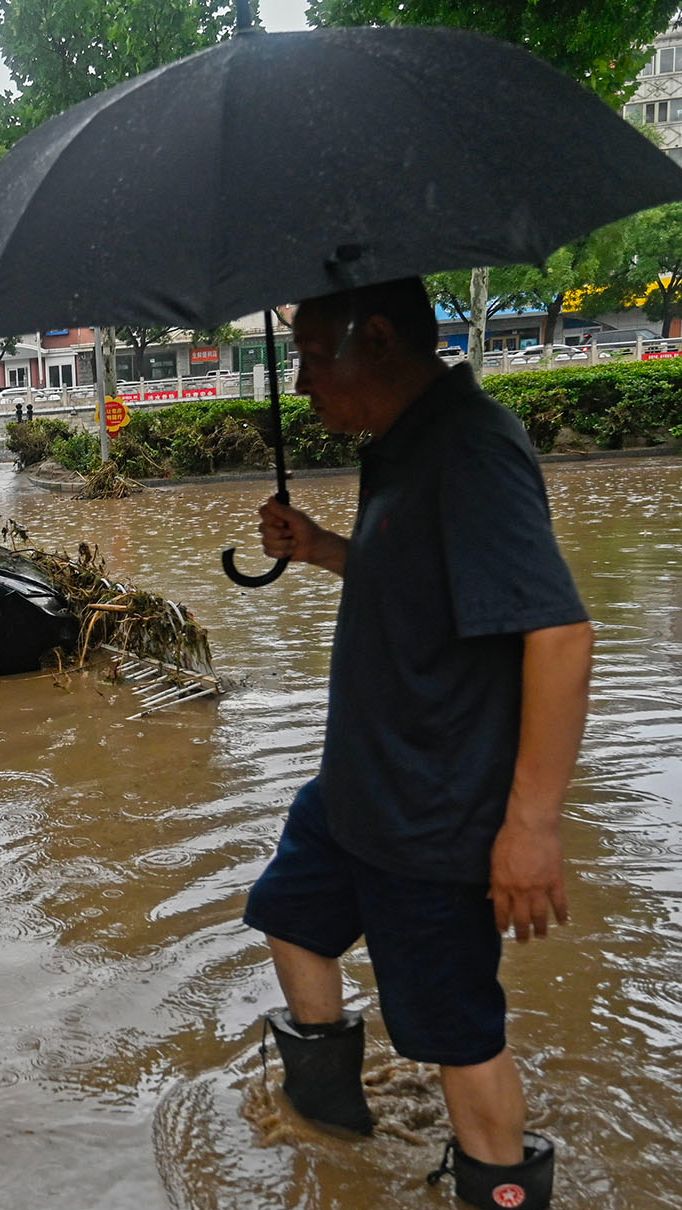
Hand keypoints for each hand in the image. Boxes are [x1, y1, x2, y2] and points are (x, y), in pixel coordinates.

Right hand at [258, 497, 323, 563]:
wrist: (314, 547)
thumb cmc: (307, 529)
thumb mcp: (296, 517)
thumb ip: (282, 509)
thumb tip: (270, 499)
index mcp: (276, 514)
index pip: (263, 510)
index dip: (270, 518)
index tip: (283, 522)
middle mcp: (271, 525)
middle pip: (262, 528)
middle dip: (279, 533)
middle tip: (292, 533)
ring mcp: (270, 538)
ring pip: (265, 541)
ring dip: (283, 544)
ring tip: (294, 543)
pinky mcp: (272, 550)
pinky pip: (267, 551)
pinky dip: (281, 552)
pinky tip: (289, 551)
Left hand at [490, 820, 567, 942]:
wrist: (531, 825)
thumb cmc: (509, 837)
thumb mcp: (495, 858)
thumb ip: (494, 879)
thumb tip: (490, 896)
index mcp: (502, 884)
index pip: (501, 910)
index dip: (502, 923)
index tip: (504, 931)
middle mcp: (520, 890)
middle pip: (521, 917)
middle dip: (521, 932)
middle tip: (523, 941)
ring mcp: (539, 887)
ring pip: (540, 914)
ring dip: (540, 928)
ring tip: (541, 936)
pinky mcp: (555, 880)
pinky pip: (559, 902)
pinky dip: (562, 913)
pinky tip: (563, 921)